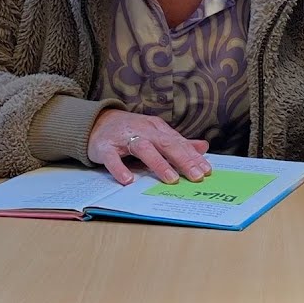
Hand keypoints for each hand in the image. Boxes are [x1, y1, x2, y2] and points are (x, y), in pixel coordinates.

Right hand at [87, 109, 210, 185]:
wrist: (96, 122)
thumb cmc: (130, 131)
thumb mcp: (155, 133)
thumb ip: (178, 142)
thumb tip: (204, 147)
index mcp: (156, 128)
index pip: (178, 142)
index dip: (193, 156)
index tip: (207, 171)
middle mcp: (143, 131)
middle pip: (166, 144)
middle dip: (183, 160)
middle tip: (196, 176)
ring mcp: (123, 138)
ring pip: (143, 148)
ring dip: (158, 163)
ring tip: (171, 179)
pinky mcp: (105, 147)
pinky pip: (112, 158)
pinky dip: (120, 169)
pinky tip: (128, 180)